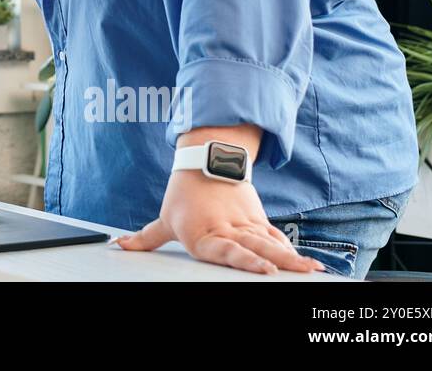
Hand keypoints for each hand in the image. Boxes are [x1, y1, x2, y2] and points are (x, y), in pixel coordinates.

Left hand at [114, 170, 326, 275]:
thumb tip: (120, 245)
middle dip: (278, 261)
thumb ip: (146, 238)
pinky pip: (277, 237)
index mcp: (204, 234)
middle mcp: (228, 230)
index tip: (265, 269)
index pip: (227, 250)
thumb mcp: (164, 218)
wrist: (207, 160)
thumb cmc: (184, 194)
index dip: (245, 260)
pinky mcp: (259, 221)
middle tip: (295, 271)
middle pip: (255, 247)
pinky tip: (306, 262)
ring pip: (271, 242)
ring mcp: (247, 225)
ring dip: (292, 257)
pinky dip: (291, 249)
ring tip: (311, 269)